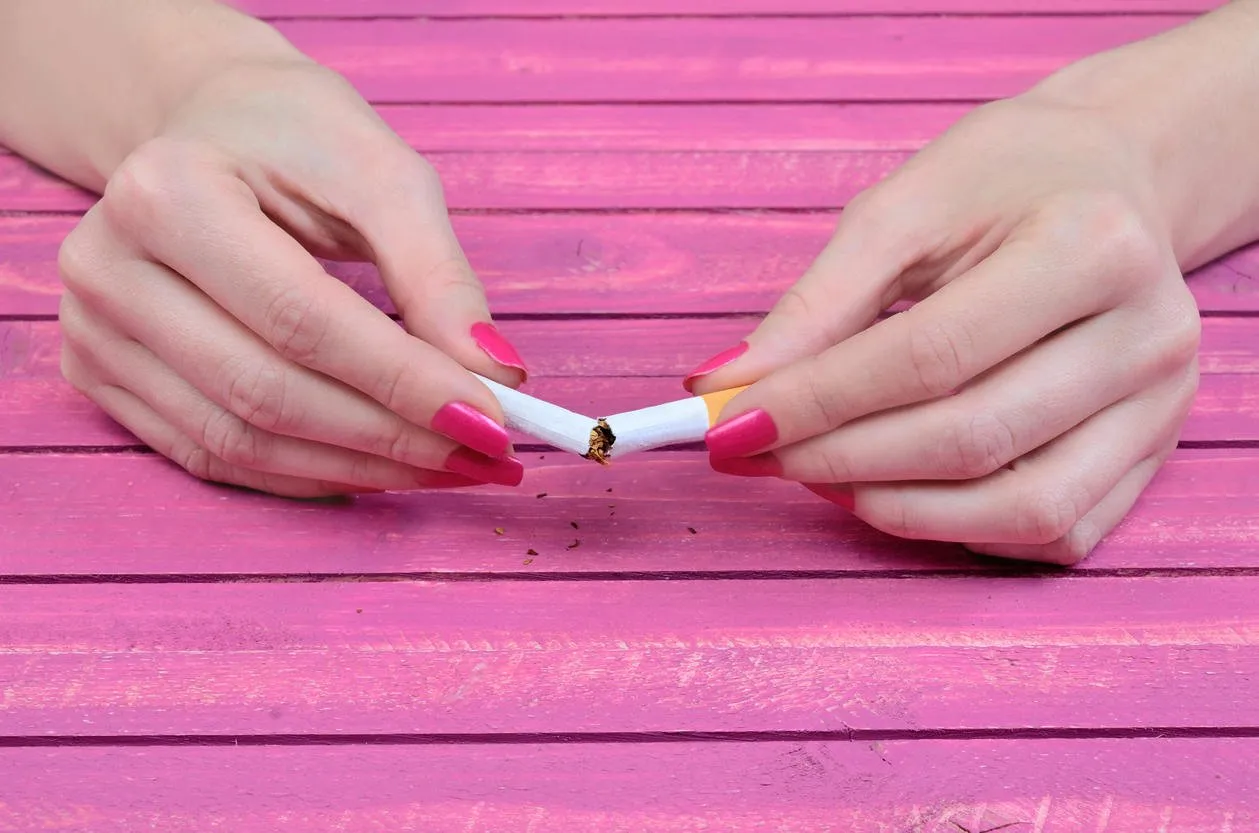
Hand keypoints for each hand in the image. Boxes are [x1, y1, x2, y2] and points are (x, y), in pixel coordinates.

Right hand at [57, 60, 529, 497]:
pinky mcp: (102, 378)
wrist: (208, 130)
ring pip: (240, 441)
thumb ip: (437, 276)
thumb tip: (496, 374)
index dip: (403, 383)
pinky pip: (213, 455)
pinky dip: (307, 476)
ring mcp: (92, 333)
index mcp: (167, 193)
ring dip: (358, 469)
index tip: (491, 420)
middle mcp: (108, 268)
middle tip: (484, 456)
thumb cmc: (296, 141)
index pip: (302, 320)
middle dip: (392, 438)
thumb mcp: (382, 177)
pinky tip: (378, 468)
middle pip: (266, 393)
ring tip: (447, 468)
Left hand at [685, 93, 1200, 563]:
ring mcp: (1163, 407)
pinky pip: (1056, 531)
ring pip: (1023, 508)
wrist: (1110, 179)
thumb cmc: (1001, 183)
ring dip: (896, 509)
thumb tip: (727, 389)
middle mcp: (1148, 335)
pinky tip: (895, 492)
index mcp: (1090, 246)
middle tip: (755, 453)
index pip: (930, 356)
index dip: (818, 402)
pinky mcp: (1155, 454)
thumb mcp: (901, 209)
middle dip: (839, 459)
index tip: (730, 424)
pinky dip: (963, 530)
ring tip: (816, 475)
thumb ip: (816, 304)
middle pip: (972, 438)